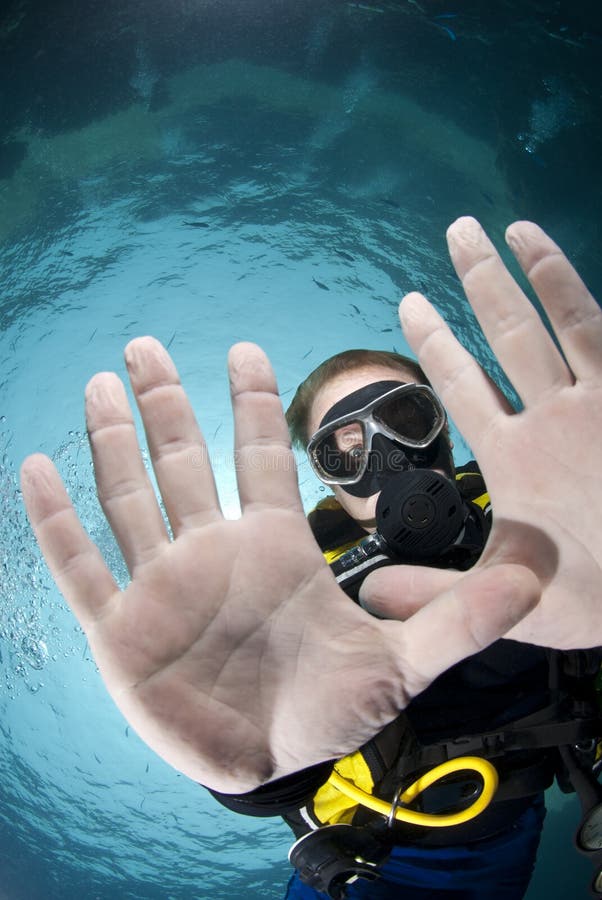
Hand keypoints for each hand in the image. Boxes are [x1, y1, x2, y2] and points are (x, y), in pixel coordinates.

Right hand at [20, 337, 536, 791]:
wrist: (270, 764)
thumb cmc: (329, 710)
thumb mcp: (404, 663)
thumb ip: (462, 616)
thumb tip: (533, 577)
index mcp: (272, 546)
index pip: (259, 455)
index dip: (252, 401)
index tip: (246, 347)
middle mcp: (213, 551)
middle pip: (184, 459)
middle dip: (166, 402)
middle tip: (147, 344)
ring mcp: (162, 585)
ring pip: (131, 497)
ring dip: (113, 441)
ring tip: (100, 383)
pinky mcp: (120, 630)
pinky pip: (82, 566)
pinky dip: (57, 521)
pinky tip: (36, 467)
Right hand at [361, 218, 601, 650]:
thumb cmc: (600, 594)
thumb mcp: (511, 606)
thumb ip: (436, 595)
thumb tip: (368, 590)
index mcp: (516, 459)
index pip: (461, 385)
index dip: (433, 340)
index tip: (412, 300)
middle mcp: (557, 417)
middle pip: (510, 333)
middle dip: (482, 278)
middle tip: (461, 229)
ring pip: (570, 320)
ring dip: (542, 270)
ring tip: (520, 228)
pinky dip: (596, 301)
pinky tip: (585, 279)